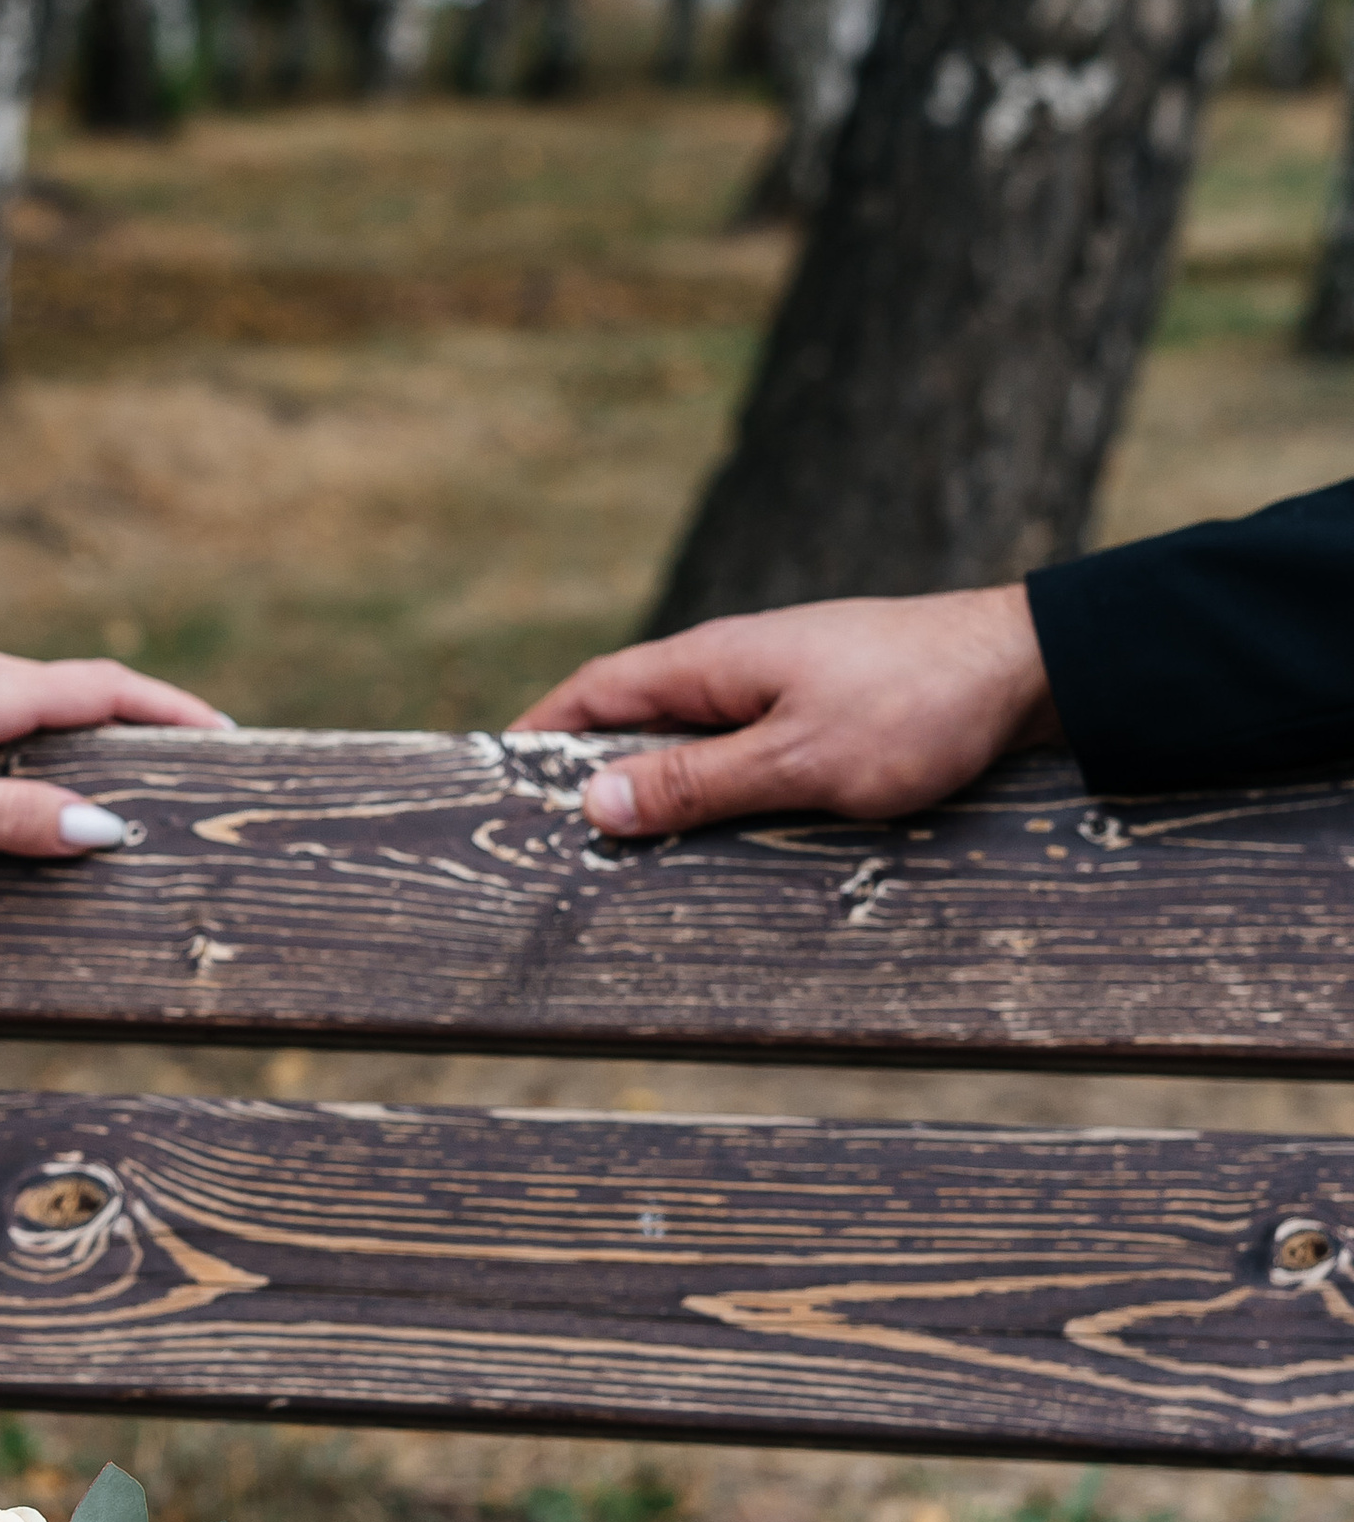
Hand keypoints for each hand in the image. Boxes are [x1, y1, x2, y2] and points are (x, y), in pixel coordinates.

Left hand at [0, 625, 229, 855]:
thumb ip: (7, 822)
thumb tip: (102, 832)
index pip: (102, 690)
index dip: (170, 710)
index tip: (225, 731)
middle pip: (61, 689)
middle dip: (119, 727)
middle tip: (166, 770)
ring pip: (6, 693)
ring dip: (50, 731)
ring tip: (79, 782)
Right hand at [510, 587, 1057, 835]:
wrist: (1030, 669)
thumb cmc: (917, 705)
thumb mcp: (797, 759)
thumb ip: (697, 784)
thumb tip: (595, 798)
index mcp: (710, 663)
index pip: (591, 694)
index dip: (536, 738)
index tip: (491, 784)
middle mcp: (735, 668)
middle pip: (632, 722)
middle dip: (587, 775)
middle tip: (547, 842)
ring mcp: (779, 688)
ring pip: (690, 743)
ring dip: (656, 791)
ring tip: (622, 857)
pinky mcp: (821, 712)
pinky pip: (740, 753)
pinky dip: (712, 792)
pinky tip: (719, 838)